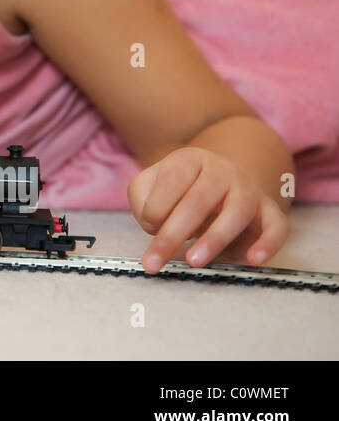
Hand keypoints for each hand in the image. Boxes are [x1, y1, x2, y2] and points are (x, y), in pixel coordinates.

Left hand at [127, 145, 289, 273]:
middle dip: (174, 233)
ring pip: (237, 211)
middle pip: (199, 200)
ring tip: (194, 261)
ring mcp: (248, 190)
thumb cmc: (179, 189)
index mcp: (190, 160)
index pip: (173, 177)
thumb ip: (143, 201)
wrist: (223, 178)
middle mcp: (222, 171)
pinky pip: (276, 226)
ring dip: (214, 238)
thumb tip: (156, 225)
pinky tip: (252, 259)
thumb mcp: (152, 186)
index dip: (157, 204)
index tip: (148, 226)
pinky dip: (267, 243)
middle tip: (156, 261)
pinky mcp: (269, 212)